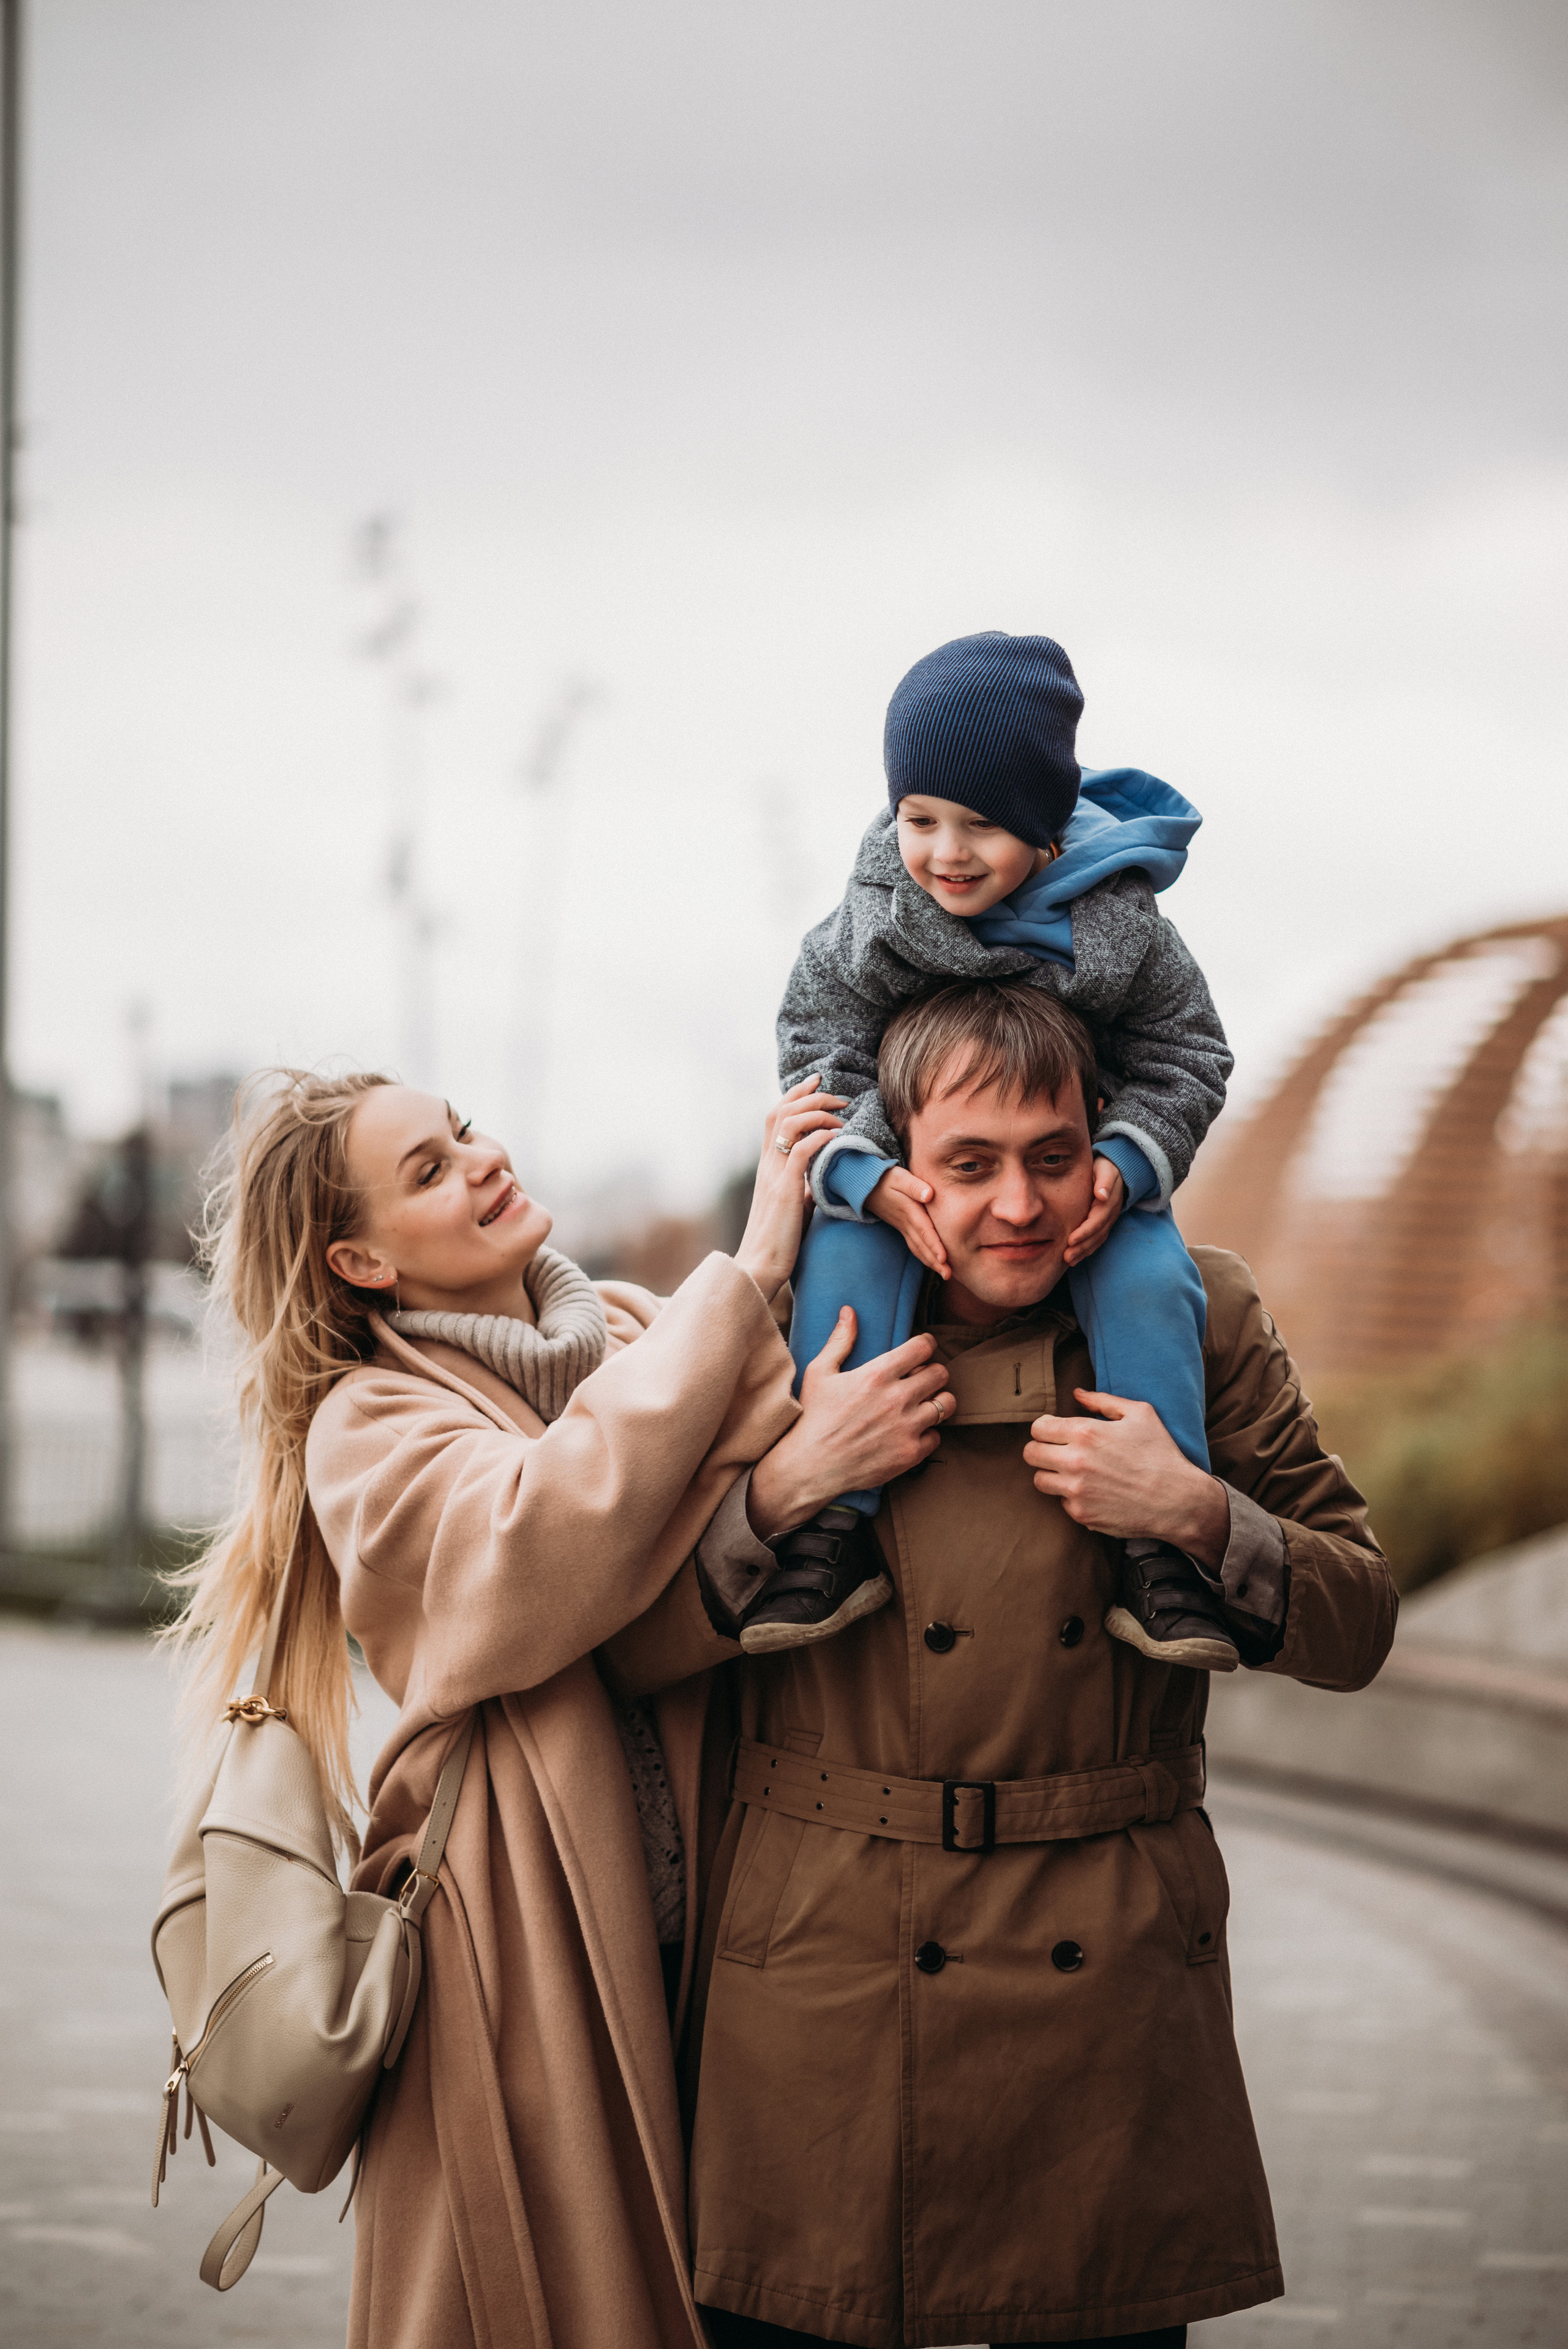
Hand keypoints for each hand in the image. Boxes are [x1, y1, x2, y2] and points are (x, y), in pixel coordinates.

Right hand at [734, 1076, 845, 1302]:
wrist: (760, 1268)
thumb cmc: (778, 1242)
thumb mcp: (793, 1206)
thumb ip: (801, 1187)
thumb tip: (818, 1180)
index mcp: (767, 1167)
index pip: (776, 1118)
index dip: (795, 1095)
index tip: (818, 1082)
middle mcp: (767, 1166)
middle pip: (780, 1112)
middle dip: (809, 1095)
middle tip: (838, 1095)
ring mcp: (774, 1176)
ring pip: (789, 1124)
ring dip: (817, 1112)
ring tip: (841, 1115)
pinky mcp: (785, 1191)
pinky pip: (801, 1151)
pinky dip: (820, 1137)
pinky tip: (837, 1136)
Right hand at [746, 1309, 952, 1538]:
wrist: (810, 1467)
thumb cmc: (813, 1417)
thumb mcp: (819, 1373)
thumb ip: (840, 1340)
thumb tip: (850, 1311)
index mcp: (877, 1374)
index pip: (923, 1347)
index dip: (925, 1345)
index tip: (920, 1350)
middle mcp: (898, 1399)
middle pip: (941, 1373)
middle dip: (932, 1372)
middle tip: (920, 1379)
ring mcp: (907, 1428)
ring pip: (947, 1404)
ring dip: (937, 1401)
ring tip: (923, 1404)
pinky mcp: (910, 1453)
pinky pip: (937, 1436)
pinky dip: (927, 1433)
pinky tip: (910, 1432)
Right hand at [865, 1166, 949, 1278]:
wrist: (866, 1185)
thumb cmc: (886, 1178)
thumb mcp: (900, 1177)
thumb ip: (914, 1185)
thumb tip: (929, 1195)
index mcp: (908, 1211)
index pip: (923, 1230)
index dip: (933, 1245)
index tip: (944, 1258)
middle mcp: (906, 1223)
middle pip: (922, 1245)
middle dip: (935, 1261)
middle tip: (948, 1275)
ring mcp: (903, 1227)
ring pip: (917, 1248)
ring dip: (930, 1262)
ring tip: (944, 1273)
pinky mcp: (902, 1227)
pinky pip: (913, 1245)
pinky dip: (923, 1256)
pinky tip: (931, 1262)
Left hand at [1022, 1389, 1228, 1565]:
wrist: (1178, 1500)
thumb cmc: (1161, 1454)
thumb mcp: (1140, 1414)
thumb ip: (1103, 1400)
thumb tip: (1077, 1394)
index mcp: (1085, 1432)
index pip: (1038, 1428)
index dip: (1045, 1428)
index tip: (1056, 1433)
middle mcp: (1075, 1462)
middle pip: (1030, 1454)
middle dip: (1041, 1450)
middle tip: (1058, 1452)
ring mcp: (1076, 1490)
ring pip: (1039, 1480)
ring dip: (1052, 1475)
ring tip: (1073, 1472)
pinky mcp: (1082, 1514)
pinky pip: (1061, 1502)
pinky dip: (1072, 1497)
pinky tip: (1093, 1491)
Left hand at [1063, 1156, 1125, 1267]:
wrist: (1115, 1170)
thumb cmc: (1103, 1167)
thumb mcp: (1105, 1169)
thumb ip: (1104, 1181)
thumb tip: (1102, 1195)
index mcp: (1109, 1201)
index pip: (1097, 1220)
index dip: (1085, 1231)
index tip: (1071, 1240)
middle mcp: (1110, 1213)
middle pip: (1097, 1234)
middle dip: (1083, 1247)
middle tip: (1066, 1257)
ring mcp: (1109, 1220)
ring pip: (1098, 1239)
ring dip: (1084, 1252)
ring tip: (1069, 1260)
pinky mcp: (1104, 1223)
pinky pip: (1097, 1239)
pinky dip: (1087, 1249)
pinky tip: (1075, 1258)